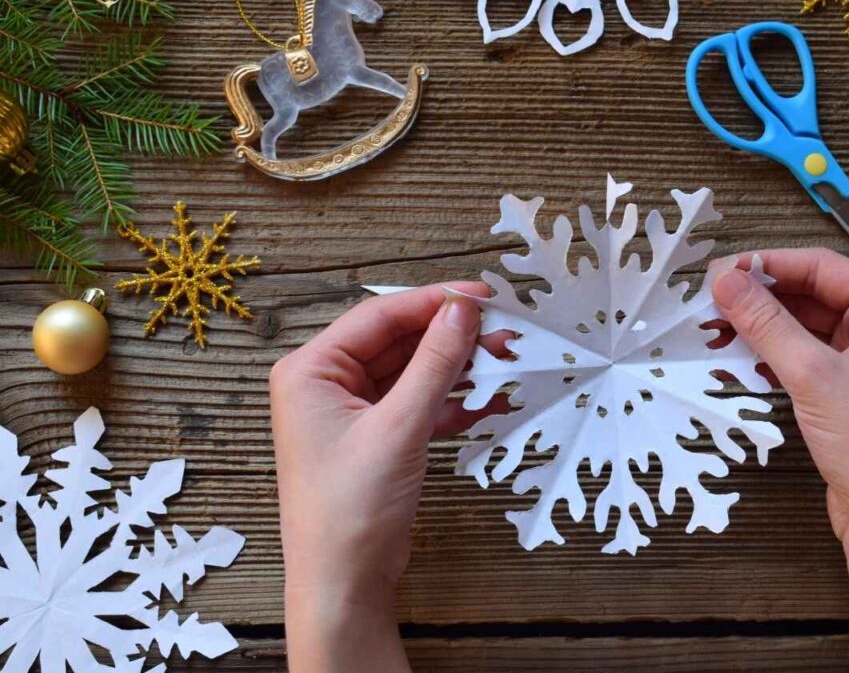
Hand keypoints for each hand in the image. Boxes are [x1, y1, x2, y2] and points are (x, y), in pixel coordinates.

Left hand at [269, 283, 492, 672]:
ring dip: (458, 369)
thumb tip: (463, 311)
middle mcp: (325, 385)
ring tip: (506, 362)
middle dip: (452, 338)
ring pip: (414, 373)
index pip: (380, 316)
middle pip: (399, 341)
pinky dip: (452, 402)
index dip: (434, 302)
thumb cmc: (349, 511)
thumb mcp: (399, 427)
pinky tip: (490, 399)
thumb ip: (435, 363)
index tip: (483, 296)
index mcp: (310, 371)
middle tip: (503, 332)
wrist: (343, 585)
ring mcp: (351, 413)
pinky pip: (418, 404)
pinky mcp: (376, 439)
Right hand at [711, 249, 848, 671]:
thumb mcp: (812, 375)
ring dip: (763, 327)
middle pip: (813, 295)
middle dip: (762, 298)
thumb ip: (766, 322)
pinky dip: (773, 355)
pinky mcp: (848, 390)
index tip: (722, 270)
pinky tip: (740, 358)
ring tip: (716, 329)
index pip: (823, 268)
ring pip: (805, 326)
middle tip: (711, 300)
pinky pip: (805, 356)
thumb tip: (726, 279)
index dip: (770, 265)